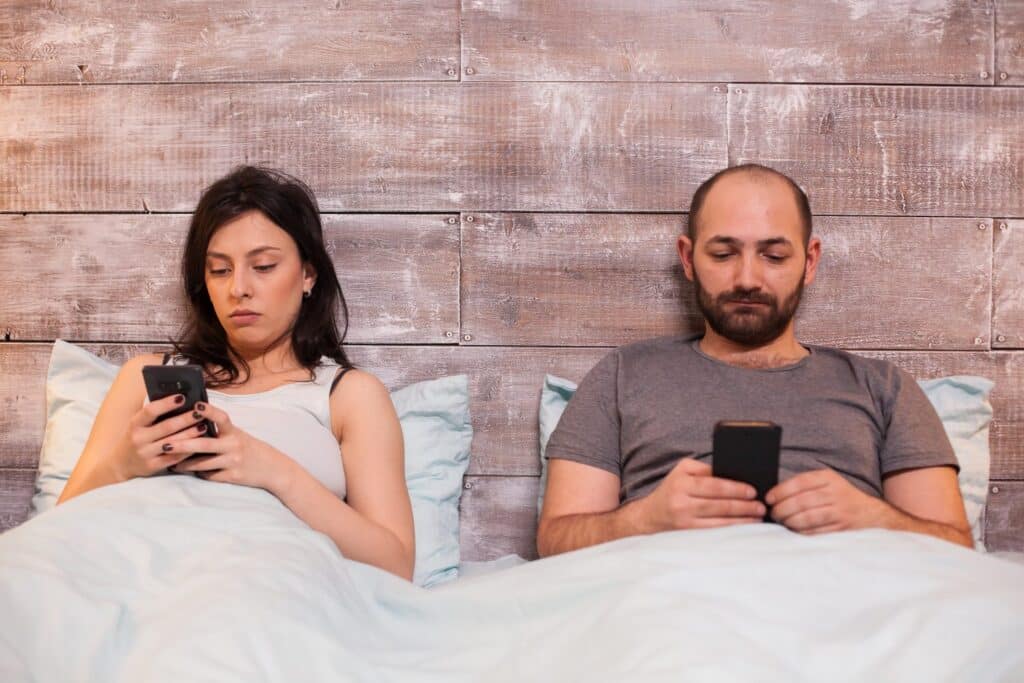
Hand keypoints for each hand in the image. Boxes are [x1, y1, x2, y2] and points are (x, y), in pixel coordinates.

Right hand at [112, 394, 210, 479]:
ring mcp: (145, 454)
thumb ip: (154, 415)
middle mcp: (138, 439)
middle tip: (200, 412)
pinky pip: (174, 458)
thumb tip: (179, 399)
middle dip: (186, 418)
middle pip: (167, 427)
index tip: (182, 397)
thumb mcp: (139, 425)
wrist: (121, 463)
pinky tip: (198, 443)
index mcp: (135, 424)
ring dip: (190, 434)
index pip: (150, 411)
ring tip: (203, 425)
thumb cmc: (136, 437)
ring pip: (173, 443)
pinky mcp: (152, 466)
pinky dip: (187, 450)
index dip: (166, 403)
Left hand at [168, 402, 296, 494]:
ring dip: (184, 464)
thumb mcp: (239, 435)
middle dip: (182, 444)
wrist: (272, 468)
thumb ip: (220, 430)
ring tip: (170, 462)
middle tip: (165, 443)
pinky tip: (190, 471)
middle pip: (204, 445)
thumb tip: (195, 422)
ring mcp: (233, 462)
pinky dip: (199, 473)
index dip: (210, 411)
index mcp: (235, 432)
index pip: (222, 418)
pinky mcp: (232, 477)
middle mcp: (234, 446)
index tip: (196, 405)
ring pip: (202, 464)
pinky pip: (210, 475)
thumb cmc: (250, 448)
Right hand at [637, 458, 764, 531]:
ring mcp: (685, 522)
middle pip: (720, 505)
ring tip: (758, 516)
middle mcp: (682, 503)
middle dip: (744, 506)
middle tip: (761, 506)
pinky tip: (744, 526)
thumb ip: (705, 470)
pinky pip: (715, 533)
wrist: (650, 516)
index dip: (736, 489)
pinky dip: (732, 530)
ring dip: (742, 520)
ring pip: (720, 522)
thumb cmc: (672, 489)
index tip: (752, 491)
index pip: (714, 486)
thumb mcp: (682, 471)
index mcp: (682, 484)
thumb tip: (732, 474)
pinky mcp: (688, 535)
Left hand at [766, 469, 886, 533]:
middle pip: (801, 501)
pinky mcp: (842, 528)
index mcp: (828, 478)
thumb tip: (774, 495)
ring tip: (783, 522)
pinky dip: (802, 532)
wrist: (872, 515)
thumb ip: (806, 485)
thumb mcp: (827, 483)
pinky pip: (816, 531)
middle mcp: (835, 493)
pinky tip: (795, 530)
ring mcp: (840, 511)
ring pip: (807, 518)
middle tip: (773, 513)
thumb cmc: (841, 498)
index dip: (780, 491)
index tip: (769, 499)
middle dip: (782, 509)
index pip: (799, 482)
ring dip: (790, 522)